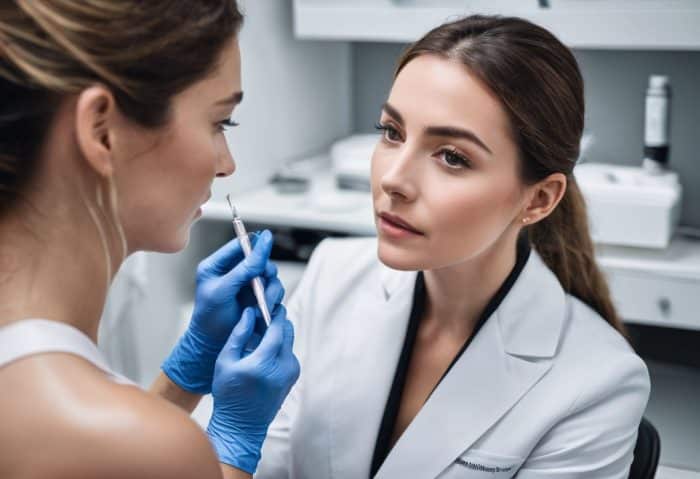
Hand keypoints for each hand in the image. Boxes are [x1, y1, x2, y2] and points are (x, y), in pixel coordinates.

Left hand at [162, 230, 284, 393]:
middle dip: (265, 271)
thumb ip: (244, 268)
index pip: (240, 245)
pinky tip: (265, 308)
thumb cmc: (210, 318)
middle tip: (263, 282)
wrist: (212, 345)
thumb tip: (262, 244)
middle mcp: (234, 273)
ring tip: (264, 302)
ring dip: (271, 288)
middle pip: (260, 260)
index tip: (267, 243)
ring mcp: (247, 285)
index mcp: (217, 265)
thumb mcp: (224, 289)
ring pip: (270, 276)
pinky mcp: (257, 298)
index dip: (254, 245)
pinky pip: (274, 290)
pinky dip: (273, 298)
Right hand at [207, 306, 299, 473]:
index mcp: (264, 363)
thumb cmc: (228, 393)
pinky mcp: (293, 376)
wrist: (242, 425)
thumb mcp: (226, 362)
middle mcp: (282, 367)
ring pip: (289, 341)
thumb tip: (249, 312)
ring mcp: (291, 373)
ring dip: (279, 333)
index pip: (277, 329)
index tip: (268, 303)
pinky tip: (265, 347)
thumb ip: (239, 334)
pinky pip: (289, 352)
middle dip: (277, 321)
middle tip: (265, 312)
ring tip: (262, 329)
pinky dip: (280, 346)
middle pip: (287, 332)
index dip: (274, 314)